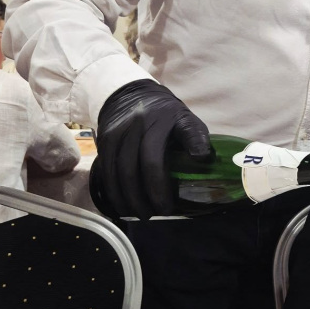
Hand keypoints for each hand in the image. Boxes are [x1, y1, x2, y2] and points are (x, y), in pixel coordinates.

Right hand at [94, 81, 210, 219]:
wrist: (129, 93)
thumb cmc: (165, 114)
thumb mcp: (185, 118)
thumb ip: (196, 137)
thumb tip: (204, 160)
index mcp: (162, 121)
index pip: (157, 156)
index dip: (161, 184)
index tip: (170, 206)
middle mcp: (137, 126)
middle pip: (136, 168)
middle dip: (146, 196)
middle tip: (158, 214)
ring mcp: (118, 133)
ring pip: (119, 172)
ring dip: (129, 198)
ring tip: (141, 214)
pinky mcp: (104, 141)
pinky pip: (106, 171)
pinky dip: (114, 191)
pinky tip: (123, 205)